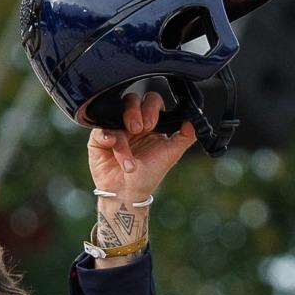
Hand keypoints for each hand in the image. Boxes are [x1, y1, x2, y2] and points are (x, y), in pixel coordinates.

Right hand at [86, 88, 194, 257]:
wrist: (128, 194)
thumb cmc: (148, 175)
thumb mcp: (171, 154)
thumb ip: (185, 136)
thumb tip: (195, 120)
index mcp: (150, 123)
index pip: (151, 101)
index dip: (151, 108)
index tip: (153, 124)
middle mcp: (131, 123)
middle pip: (131, 100)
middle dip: (135, 112)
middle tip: (138, 129)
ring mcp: (114, 129)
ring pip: (116, 115)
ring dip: (123, 134)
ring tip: (128, 156)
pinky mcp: (98, 139)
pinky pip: (98, 129)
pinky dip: (105, 135)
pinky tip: (111, 143)